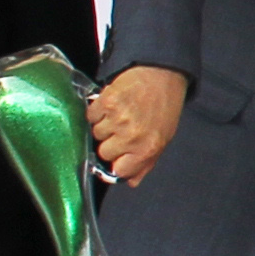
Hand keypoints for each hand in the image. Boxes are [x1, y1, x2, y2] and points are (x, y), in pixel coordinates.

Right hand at [91, 66, 188, 184]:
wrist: (162, 73)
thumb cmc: (164, 106)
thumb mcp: (163, 138)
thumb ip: (146, 163)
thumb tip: (130, 182)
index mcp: (147, 148)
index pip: (119, 171)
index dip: (117, 163)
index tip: (119, 156)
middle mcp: (131, 135)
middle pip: (103, 152)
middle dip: (111, 143)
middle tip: (123, 129)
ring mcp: (117, 118)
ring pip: (95, 134)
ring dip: (104, 125)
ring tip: (120, 114)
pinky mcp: (106, 101)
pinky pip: (90, 115)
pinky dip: (97, 111)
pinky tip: (112, 105)